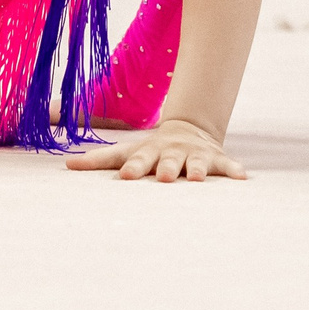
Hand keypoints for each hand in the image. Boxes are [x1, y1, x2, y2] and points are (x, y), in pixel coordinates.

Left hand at [65, 117, 245, 181]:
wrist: (187, 130)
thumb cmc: (149, 150)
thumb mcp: (125, 151)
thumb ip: (98, 160)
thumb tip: (66, 164)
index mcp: (148, 152)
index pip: (138, 159)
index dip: (133, 167)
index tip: (127, 177)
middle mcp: (171, 153)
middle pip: (168, 161)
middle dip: (166, 168)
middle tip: (164, 178)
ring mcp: (194, 156)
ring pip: (196, 164)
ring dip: (196, 170)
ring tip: (197, 179)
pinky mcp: (216, 160)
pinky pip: (227, 166)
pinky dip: (234, 170)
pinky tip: (242, 177)